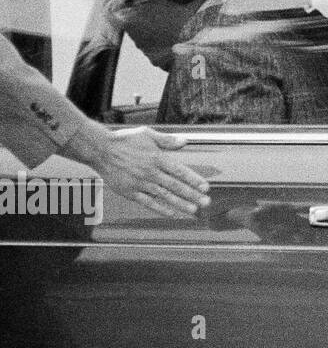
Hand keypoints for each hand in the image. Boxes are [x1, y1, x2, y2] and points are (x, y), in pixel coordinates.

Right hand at [78, 126, 209, 219]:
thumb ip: (167, 140)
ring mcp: (140, 183)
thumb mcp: (147, 134)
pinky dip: (160, 208)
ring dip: (180, 204)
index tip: (205, 187)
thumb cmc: (124, 140)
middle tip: (206, 202)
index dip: (194, 180)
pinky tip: (172, 213)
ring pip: (164, 196)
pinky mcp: (130, 192)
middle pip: (175, 186)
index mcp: (157, 158)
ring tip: (193, 210)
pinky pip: (148, 202)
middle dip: (192, 195)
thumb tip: (185, 141)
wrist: (100, 150)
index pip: (180, 171)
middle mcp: (150, 172)